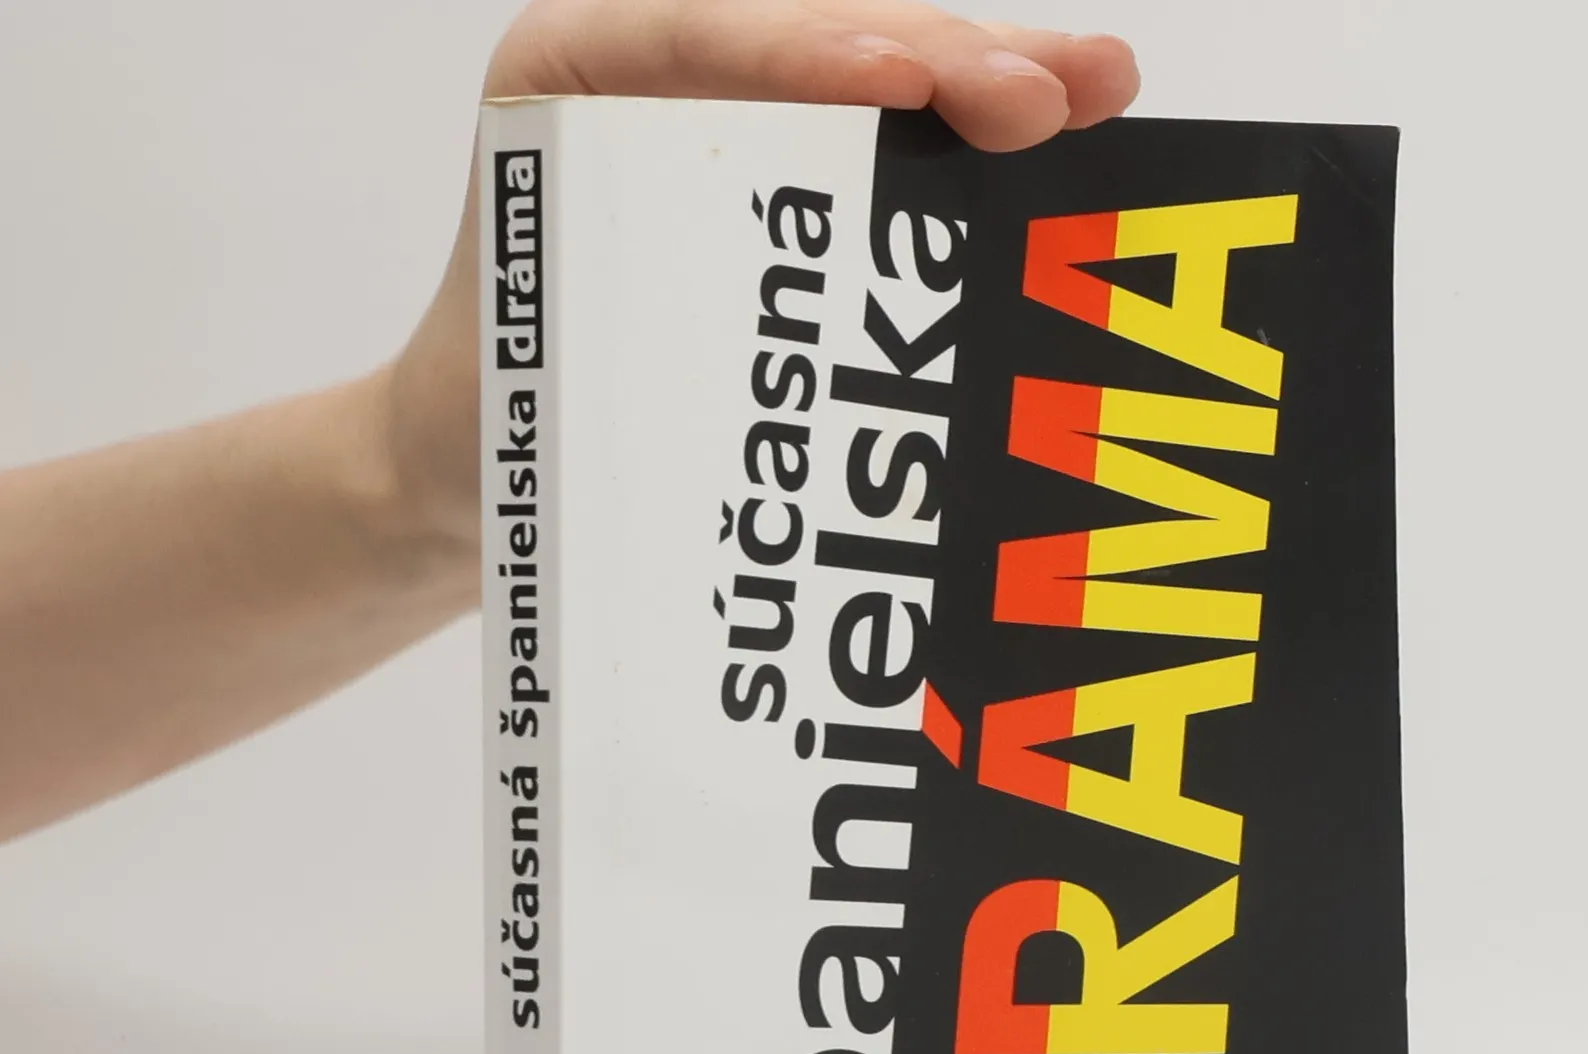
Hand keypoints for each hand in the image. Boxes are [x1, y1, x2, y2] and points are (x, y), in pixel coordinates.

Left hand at [384, 1, 1139, 559]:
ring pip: (877, 80)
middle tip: (1060, 92)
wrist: (469, 460)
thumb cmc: (503, 415)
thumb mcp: (552, 368)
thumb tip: (785, 372)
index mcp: (571, 75)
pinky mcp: (782, 180)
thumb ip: (640, 337)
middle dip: (950, 60)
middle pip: (820, 39)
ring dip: (994, 83)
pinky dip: (969, 150)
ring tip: (1102, 89)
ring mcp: (729, 123)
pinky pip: (883, 145)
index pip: (699, 39)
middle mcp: (654, 76)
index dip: (810, 49)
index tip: (905, 79)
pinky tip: (1057, 140)